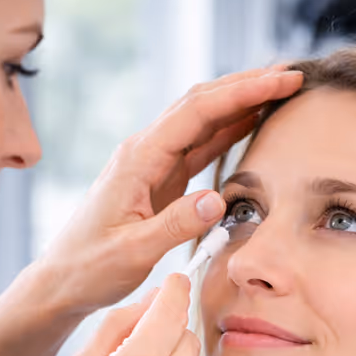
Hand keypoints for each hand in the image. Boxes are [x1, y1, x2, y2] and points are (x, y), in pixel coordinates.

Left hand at [37, 65, 303, 313]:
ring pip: (203, 120)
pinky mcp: (160, 180)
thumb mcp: (132, 252)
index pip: (197, 112)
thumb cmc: (89, 268)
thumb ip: (175, 225)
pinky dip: (229, 131)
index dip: (242, 93)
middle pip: (202, 103)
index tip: (281, 82)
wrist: (62, 280)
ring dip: (241, 103)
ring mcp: (153, 163)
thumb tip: (218, 200)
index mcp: (138, 159)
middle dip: (248, 85)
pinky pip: (200, 146)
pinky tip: (253, 122)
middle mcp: (145, 152)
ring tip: (282, 89)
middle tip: (293, 75)